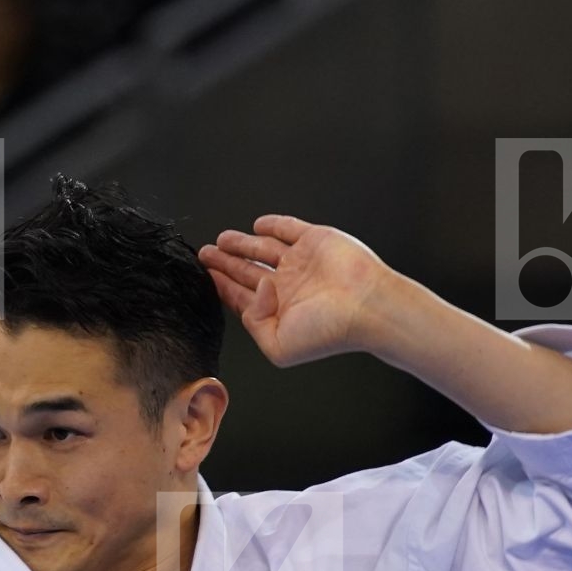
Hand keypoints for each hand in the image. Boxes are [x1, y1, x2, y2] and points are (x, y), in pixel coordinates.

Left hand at [197, 216, 391, 366]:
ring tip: (220, 241)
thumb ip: (255, 326)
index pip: (243, 296)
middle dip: (225, 264)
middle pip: (247, 271)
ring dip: (241, 244)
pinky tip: (256, 225)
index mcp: (278, 310)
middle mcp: (288, 286)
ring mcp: (301, 262)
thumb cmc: (328, 330)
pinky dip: (272, 225)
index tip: (206, 277)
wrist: (366, 307)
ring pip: (262, 249)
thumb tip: (253, 294)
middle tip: (205, 255)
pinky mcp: (315, 240)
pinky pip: (288, 229)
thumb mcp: (278, 345)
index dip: (223, 286)